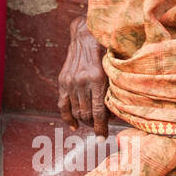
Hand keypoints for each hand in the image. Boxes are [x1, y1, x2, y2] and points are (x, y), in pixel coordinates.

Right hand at [58, 17, 108, 136]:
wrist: (85, 35)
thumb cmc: (106, 51)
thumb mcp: (113, 69)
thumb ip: (113, 90)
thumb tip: (113, 115)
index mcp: (96, 79)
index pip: (97, 112)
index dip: (100, 128)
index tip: (102, 139)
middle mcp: (81, 82)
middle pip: (86, 114)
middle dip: (93, 124)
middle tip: (100, 127)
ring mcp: (70, 82)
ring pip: (76, 111)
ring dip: (84, 120)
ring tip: (91, 123)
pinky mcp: (63, 81)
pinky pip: (63, 105)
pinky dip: (67, 118)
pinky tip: (74, 126)